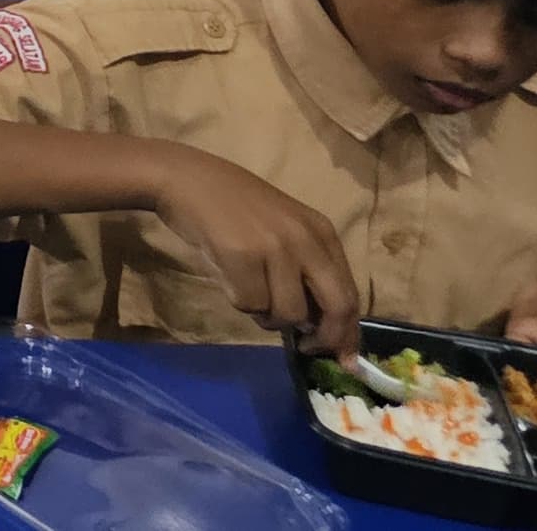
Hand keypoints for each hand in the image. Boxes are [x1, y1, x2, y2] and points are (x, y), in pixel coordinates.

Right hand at [150, 145, 361, 350]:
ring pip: (288, 313)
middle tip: (305, 346)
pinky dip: (239, 301)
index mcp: (322, 233)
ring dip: (268, 317)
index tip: (342, 358)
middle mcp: (306, 239)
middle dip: (324, 337)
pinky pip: (250, 304)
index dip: (347, 331)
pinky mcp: (241, 255)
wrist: (186, 179)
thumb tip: (315, 324)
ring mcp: (275, 247)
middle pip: (336, 306)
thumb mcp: (283, 232)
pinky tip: (228, 277)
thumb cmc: (233, 207)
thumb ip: (305, 269)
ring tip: (249, 292)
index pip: (350, 293)